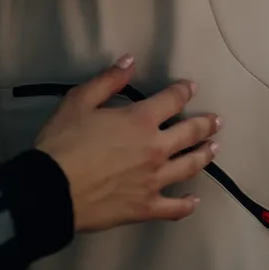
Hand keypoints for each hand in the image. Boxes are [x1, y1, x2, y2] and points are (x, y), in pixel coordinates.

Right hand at [34, 56, 220, 232]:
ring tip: (214, 149)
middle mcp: (155, 149)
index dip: (183, 91)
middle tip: (216, 121)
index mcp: (140, 120)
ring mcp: (154, 181)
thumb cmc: (63, 143)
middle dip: (205, 124)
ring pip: (189, 166)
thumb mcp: (79, 101)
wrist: (52, 189)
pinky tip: (195, 200)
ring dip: (204, 155)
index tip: (191, 88)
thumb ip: (108, 81)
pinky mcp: (146, 208)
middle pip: (189, 133)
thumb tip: (130, 61)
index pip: (171, 100)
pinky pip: (174, 207)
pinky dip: (187, 204)